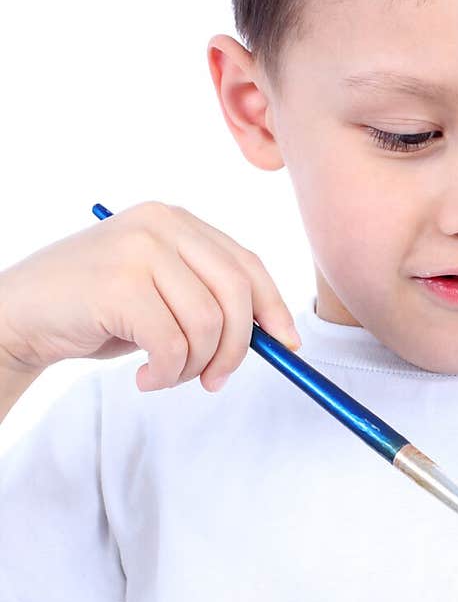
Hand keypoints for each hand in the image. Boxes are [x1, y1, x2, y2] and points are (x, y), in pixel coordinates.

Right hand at [0, 200, 300, 392]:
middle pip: (236, 294)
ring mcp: (140, 251)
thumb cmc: (93, 311)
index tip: (287, 344)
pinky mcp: (120, 285)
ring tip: (165, 375)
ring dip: (193, 366)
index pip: (246, 263)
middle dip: (236, 349)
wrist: (20, 315)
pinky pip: (173, 345)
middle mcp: (161, 225)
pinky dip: (166, 374)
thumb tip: (275, 334)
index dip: (273, 307)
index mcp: (176, 221)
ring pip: (208, 324)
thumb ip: (208, 299)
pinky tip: (144, 377)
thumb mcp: (159, 295)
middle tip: (214, 380)